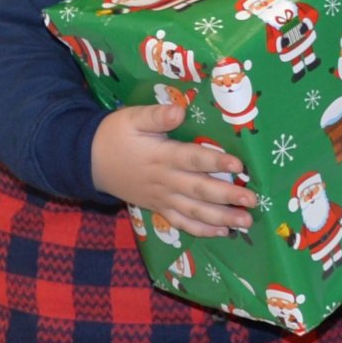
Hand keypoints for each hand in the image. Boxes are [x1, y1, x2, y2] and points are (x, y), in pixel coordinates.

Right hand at [91, 102, 257, 238]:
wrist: (89, 162)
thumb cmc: (116, 135)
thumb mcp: (132, 119)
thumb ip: (157, 116)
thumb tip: (178, 110)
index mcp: (162, 156)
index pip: (193, 160)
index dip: (216, 163)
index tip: (239, 166)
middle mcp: (165, 180)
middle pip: (199, 190)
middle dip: (227, 197)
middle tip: (252, 201)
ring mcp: (162, 197)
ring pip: (194, 211)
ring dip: (221, 218)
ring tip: (245, 222)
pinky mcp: (158, 207)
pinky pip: (181, 222)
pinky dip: (201, 229)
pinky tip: (222, 232)